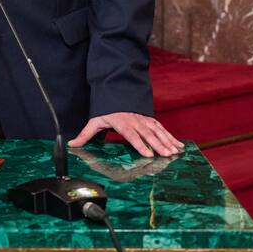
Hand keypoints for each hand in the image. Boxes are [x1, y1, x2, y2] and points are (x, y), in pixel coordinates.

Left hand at [69, 112, 183, 157]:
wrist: (116, 95)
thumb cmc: (106, 112)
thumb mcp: (95, 122)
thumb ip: (85, 134)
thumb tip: (72, 144)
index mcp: (122, 123)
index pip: (131, 134)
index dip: (139, 144)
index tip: (148, 154)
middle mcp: (135, 121)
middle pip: (148, 134)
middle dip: (158, 145)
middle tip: (167, 155)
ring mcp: (144, 120)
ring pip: (158, 131)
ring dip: (168, 142)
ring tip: (176, 153)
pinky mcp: (151, 120)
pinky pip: (162, 129)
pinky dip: (172, 137)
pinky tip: (180, 146)